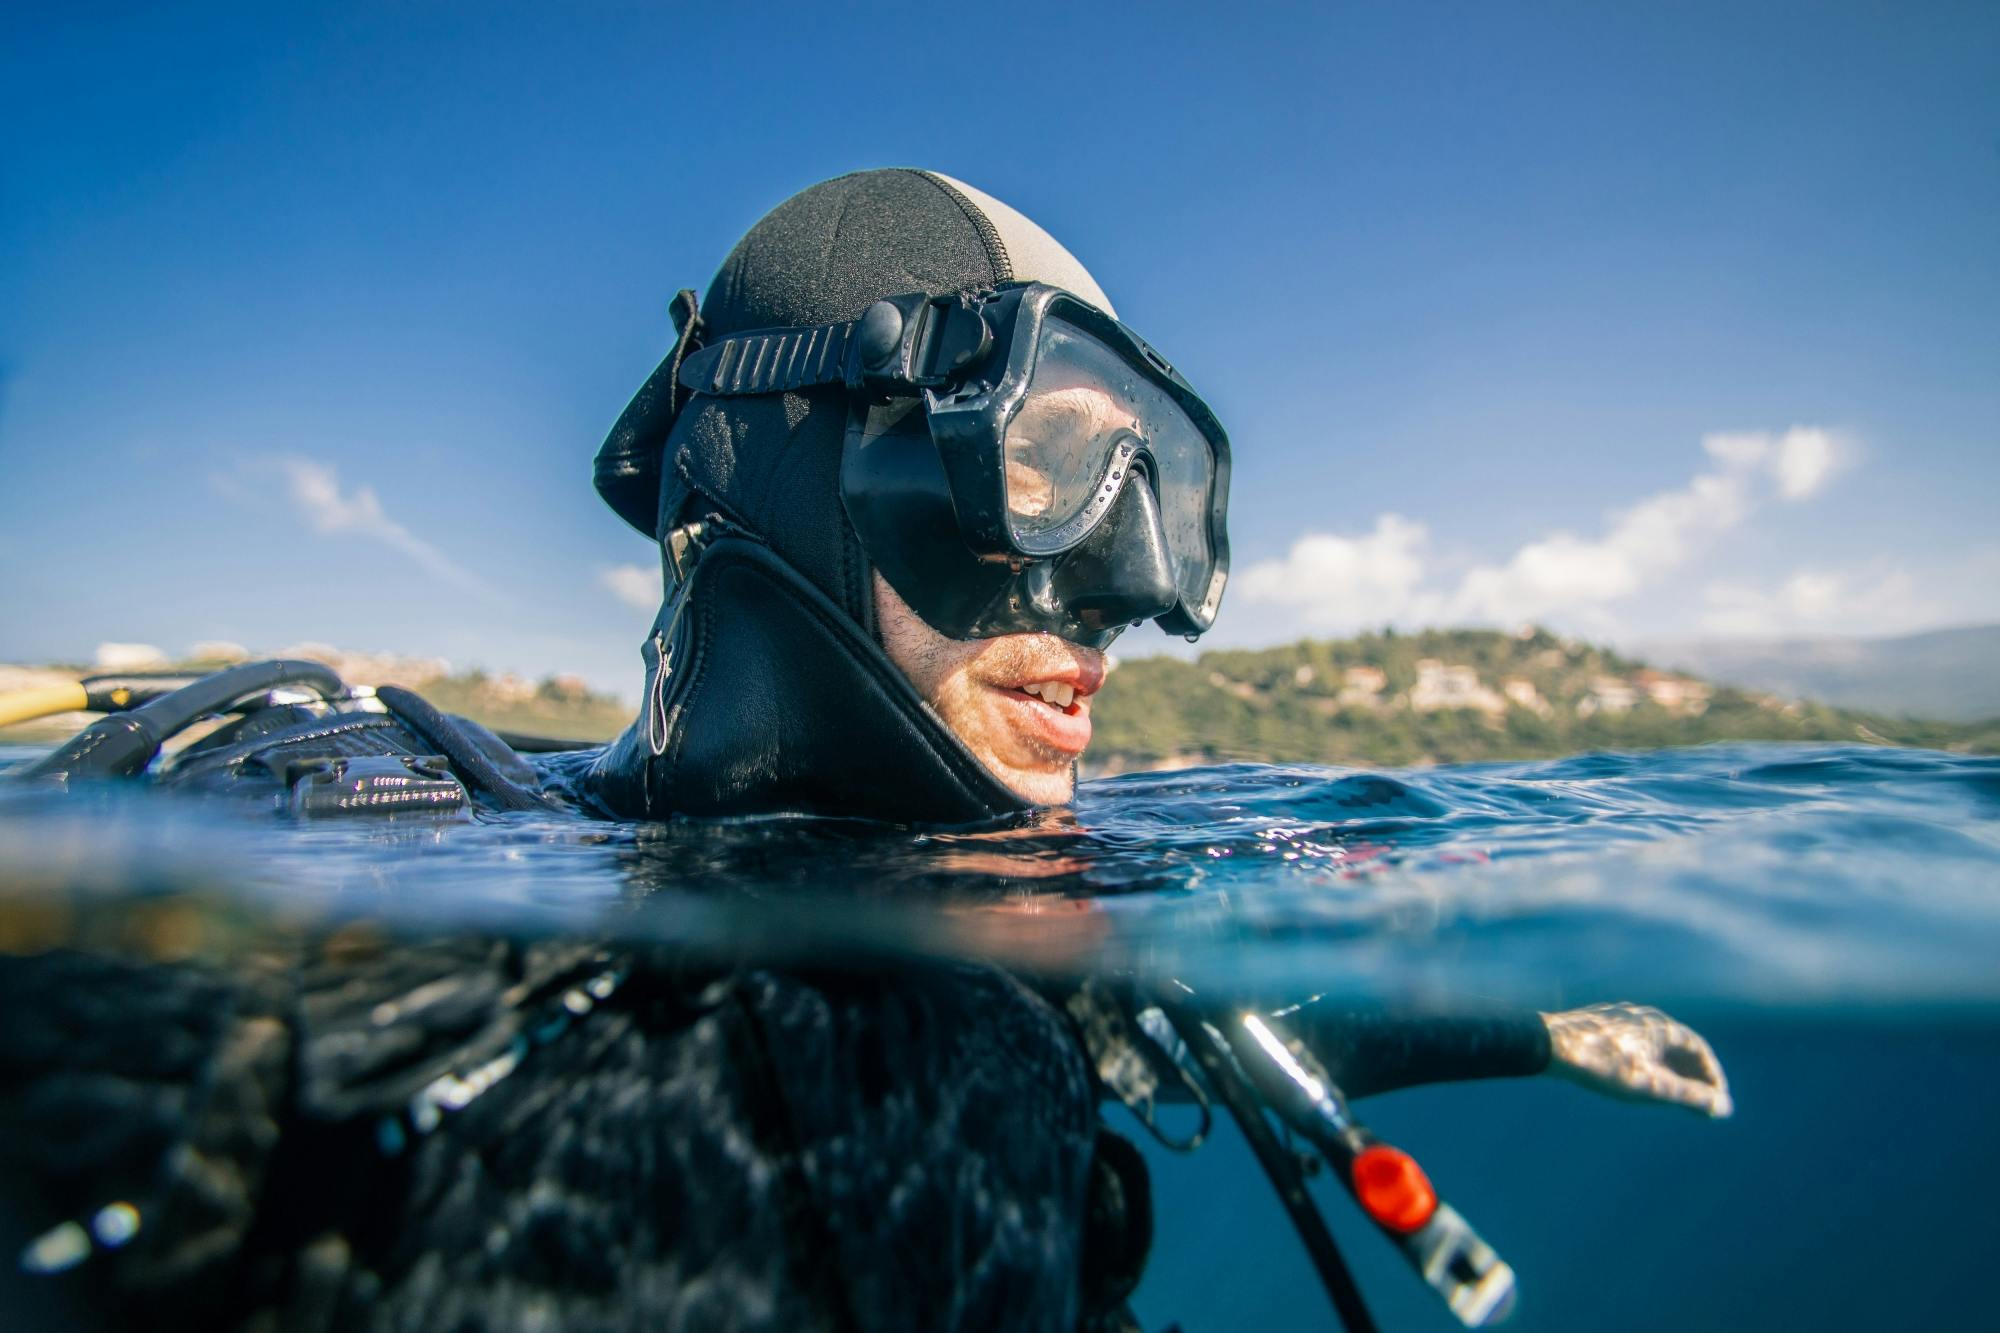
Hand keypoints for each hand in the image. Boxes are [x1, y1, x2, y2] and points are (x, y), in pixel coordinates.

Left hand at [1541, 1002, 1732, 1117]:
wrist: (1547, 1044)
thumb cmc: (1602, 1065)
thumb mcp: (1651, 1086)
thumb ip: (1690, 1097)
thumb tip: (1724, 1109)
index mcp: (1660, 1025)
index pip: (1699, 1050)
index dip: (1712, 1077)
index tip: (1717, 1102)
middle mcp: (1643, 1016)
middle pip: (1678, 1047)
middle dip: (1692, 1077)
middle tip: (1700, 1105)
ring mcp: (1619, 1019)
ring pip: (1654, 1047)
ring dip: (1669, 1072)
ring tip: (1673, 1099)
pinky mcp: (1599, 1026)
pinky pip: (1634, 1046)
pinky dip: (1647, 1065)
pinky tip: (1637, 1084)